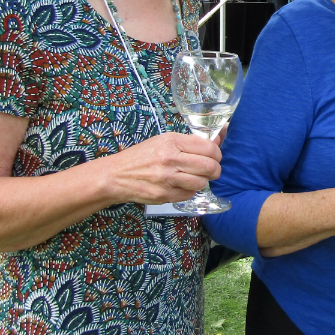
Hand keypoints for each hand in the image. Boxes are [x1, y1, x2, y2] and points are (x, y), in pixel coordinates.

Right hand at [105, 131, 221, 205]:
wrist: (117, 175)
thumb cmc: (141, 156)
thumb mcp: (163, 141)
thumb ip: (189, 142)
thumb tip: (218, 140)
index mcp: (172, 142)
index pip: (208, 147)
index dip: (216, 152)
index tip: (215, 155)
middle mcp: (170, 159)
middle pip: (209, 166)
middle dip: (215, 169)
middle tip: (212, 169)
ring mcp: (167, 179)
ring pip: (201, 182)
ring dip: (203, 181)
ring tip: (196, 177)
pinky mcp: (164, 195)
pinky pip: (189, 194)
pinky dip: (190, 191)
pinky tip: (183, 185)